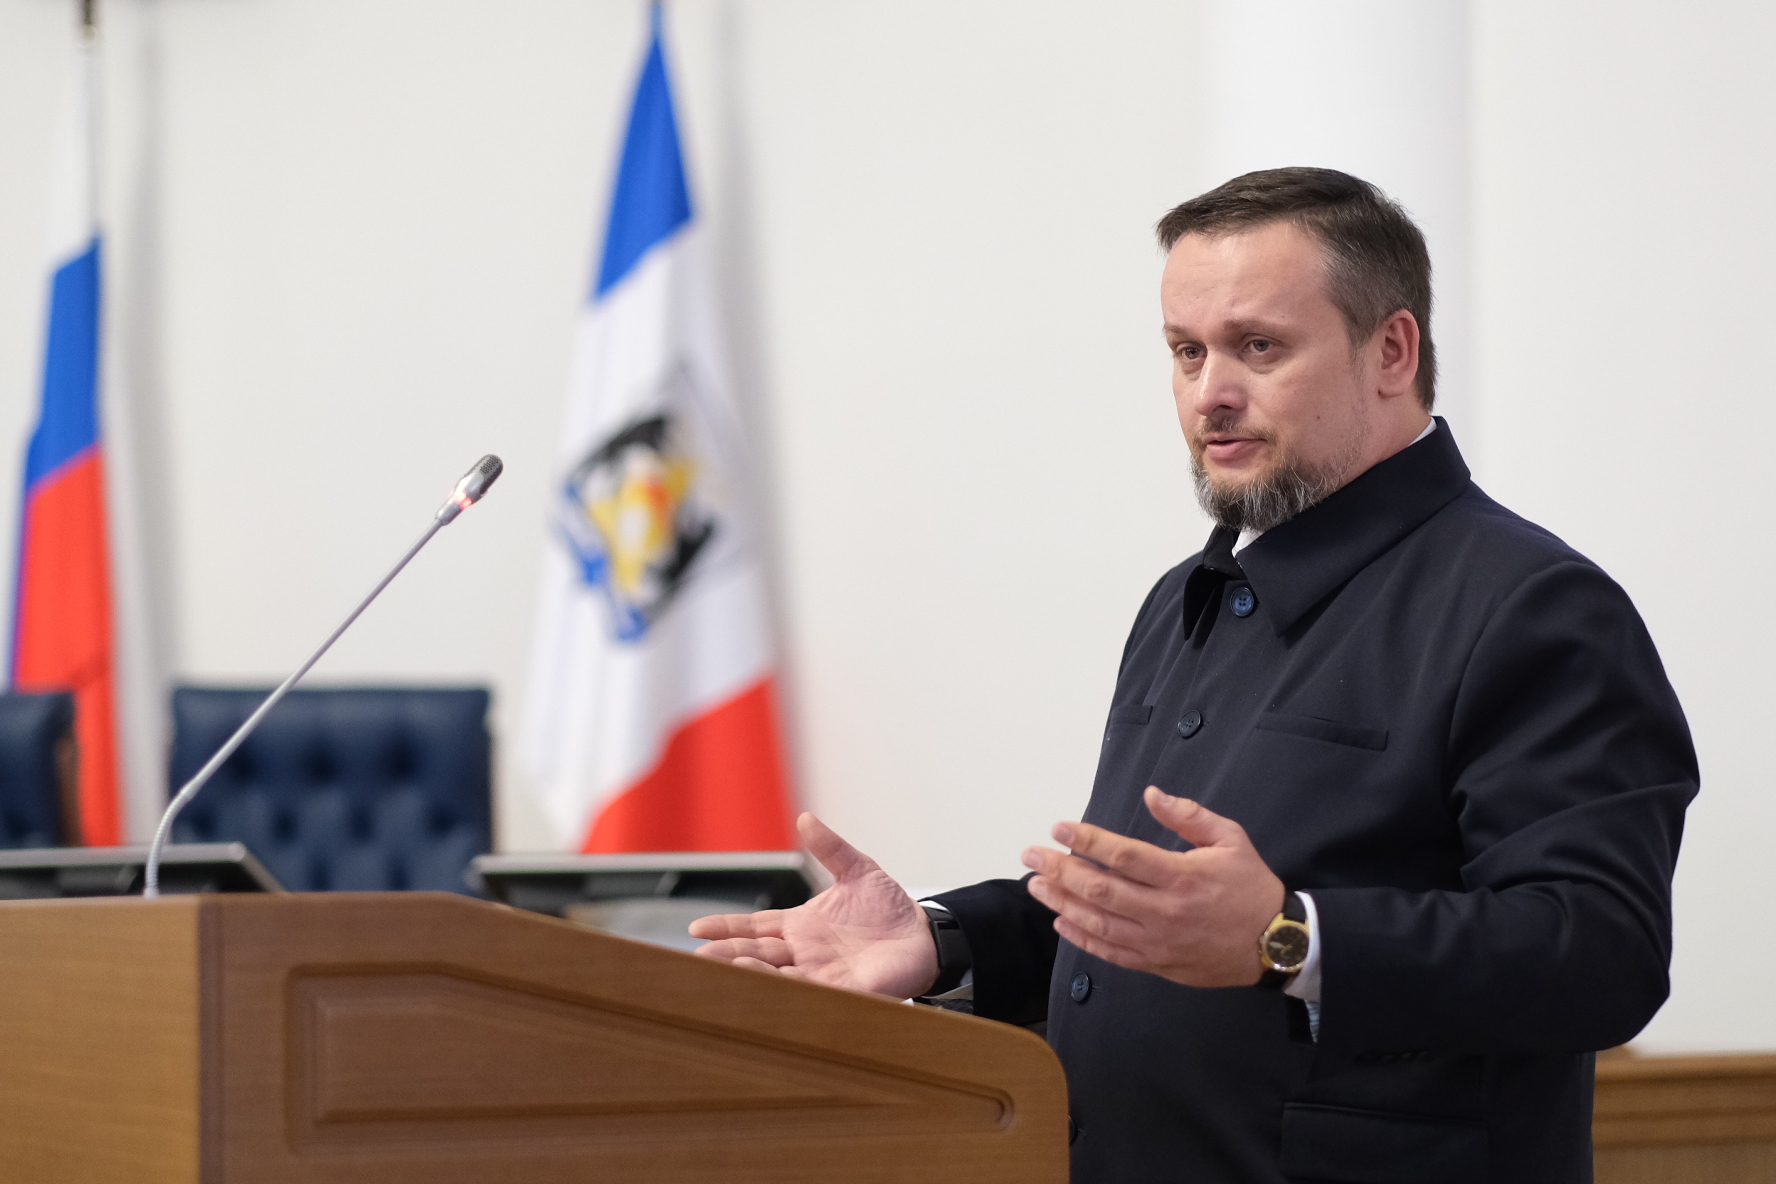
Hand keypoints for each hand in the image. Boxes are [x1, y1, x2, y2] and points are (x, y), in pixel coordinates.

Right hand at [688, 812, 939, 998]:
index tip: (696, 929)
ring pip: (778, 976)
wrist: (925, 935)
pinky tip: (777, 984)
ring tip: (728, 966)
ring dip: (753, 973)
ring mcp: (821, 973)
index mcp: (801, 926)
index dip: (726, 927)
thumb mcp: (858, 869)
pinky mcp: (845, 991)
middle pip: (757, 953)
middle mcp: (805, 952)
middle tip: (696, 960)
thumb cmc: (890, 908)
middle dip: (727, 955)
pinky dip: (793, 990)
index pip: (755, 927)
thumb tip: (806, 817)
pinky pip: (814, 993)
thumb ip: (831, 848)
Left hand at [1021, 786, 1284, 987]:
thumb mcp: (1231, 839)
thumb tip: (1151, 794)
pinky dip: (1082, 938)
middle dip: (1059, 869)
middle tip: (1031, 855)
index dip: (1087, 841)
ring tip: (1036, 885)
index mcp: (1182, 876)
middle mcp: (1164, 911)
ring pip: (1098, 923)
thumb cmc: (1250, 886)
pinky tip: (1061, 922)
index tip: (1059, 828)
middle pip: (1100, 889)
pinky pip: (1111, 952)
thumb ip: (1189, 816)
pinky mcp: (1157, 964)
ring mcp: (1158, 941)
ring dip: (1061, 903)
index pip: (1123, 856)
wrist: (1276, 943)